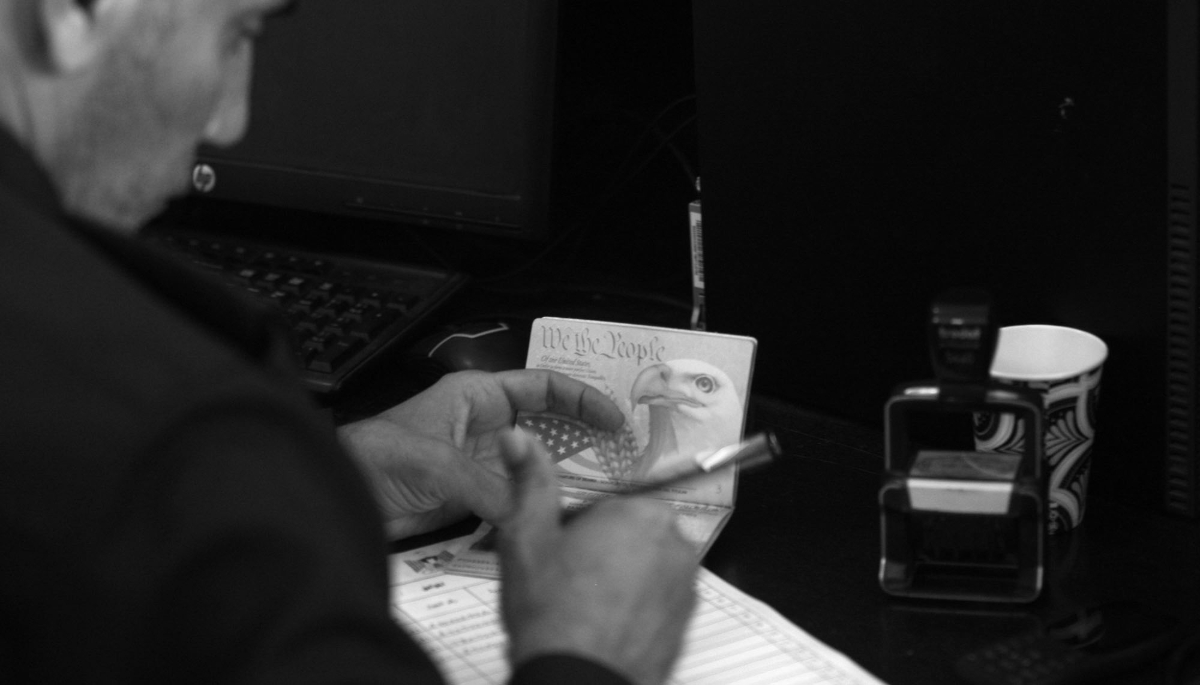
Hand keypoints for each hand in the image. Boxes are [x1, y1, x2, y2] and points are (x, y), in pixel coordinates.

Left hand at [338, 369, 623, 538]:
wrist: (339, 498)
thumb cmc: (373, 458)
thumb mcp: (435, 463)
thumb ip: (487, 485)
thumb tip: (528, 509)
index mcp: (477, 396)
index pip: (541, 386)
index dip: (581, 398)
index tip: (612, 417)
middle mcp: (485, 426)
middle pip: (547, 425)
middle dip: (582, 437)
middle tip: (620, 454)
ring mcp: (481, 462)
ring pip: (535, 465)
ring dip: (563, 476)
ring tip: (601, 488)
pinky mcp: (473, 496)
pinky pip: (517, 497)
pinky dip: (538, 505)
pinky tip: (559, 515)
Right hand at [498, 427, 697, 684]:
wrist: (577, 682)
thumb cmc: (554, 617)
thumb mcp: (527, 536)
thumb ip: (529, 480)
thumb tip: (518, 437)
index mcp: (640, 514)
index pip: (605, 507)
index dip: (573, 531)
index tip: (559, 555)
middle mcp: (674, 545)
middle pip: (628, 535)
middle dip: (598, 553)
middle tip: (566, 583)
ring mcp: (685, 586)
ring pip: (642, 569)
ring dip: (617, 582)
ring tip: (581, 609)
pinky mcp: (686, 622)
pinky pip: (656, 602)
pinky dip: (634, 610)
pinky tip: (602, 627)